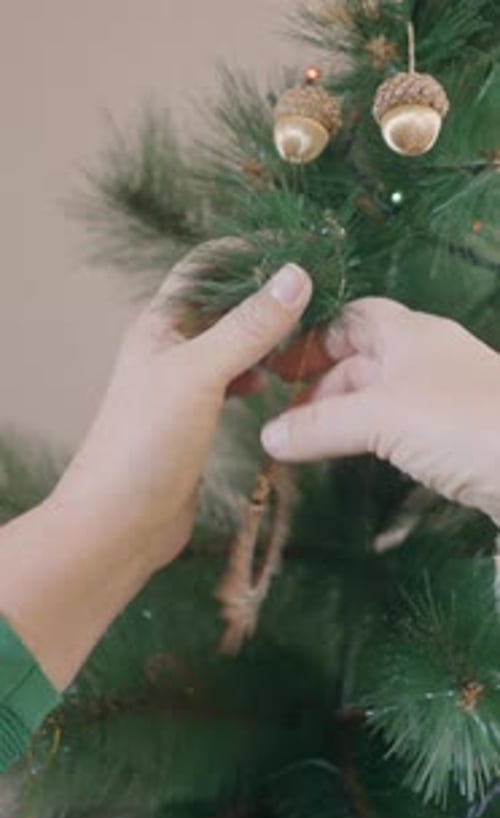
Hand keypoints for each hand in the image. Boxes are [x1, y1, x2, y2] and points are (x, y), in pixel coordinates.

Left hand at [52, 262, 311, 575]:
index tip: (298, 250)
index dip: (248, 253)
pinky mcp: (197, 417)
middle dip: (266, 298)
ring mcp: (184, 383)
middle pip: (225, 305)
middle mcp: (171, 347)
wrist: (121, 522)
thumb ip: (247, 327)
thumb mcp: (199, 374)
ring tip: (305, 338)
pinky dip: (257, 374)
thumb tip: (296, 276)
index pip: (206, 268)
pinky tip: (274, 382)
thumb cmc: (146, 442)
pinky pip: (234, 380)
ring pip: (233, 344)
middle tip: (317, 297)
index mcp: (160, 324)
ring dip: (265, 338)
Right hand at [262, 298, 499, 523]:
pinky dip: (367, 437)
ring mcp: (440, 396)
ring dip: (339, 415)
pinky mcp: (452, 434)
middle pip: (359, 359)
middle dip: (319, 385)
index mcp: (408, 334)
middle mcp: (424, 357)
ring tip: (305, 443)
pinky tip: (351, 456)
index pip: (350, 318)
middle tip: (283, 421)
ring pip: (377, 396)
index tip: (274, 367)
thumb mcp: (382, 417)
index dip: (311, 337)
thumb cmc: (461, 421)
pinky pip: (396, 426)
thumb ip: (322, 425)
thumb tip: (268, 437)